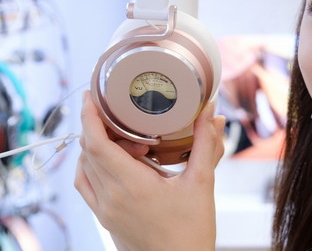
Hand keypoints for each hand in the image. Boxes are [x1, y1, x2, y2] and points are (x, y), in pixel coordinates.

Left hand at [75, 91, 224, 250]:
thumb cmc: (192, 232)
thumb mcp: (203, 183)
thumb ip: (205, 144)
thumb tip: (210, 114)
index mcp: (132, 186)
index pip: (96, 144)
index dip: (89, 116)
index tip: (91, 95)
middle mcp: (111, 198)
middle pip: (88, 151)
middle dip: (101, 126)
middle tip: (124, 115)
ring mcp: (104, 210)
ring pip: (85, 167)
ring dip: (97, 146)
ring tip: (127, 140)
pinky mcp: (105, 218)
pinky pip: (86, 185)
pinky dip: (93, 166)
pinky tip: (115, 161)